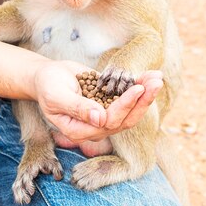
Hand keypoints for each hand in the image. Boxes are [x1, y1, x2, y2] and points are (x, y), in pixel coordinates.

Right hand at [33, 61, 162, 153]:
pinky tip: (151, 74)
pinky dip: (140, 86)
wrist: (48, 76)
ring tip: (157, 77)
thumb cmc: (48, 86)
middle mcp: (96, 126)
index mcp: (82, 130)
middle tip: (156, 82)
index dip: (125, 106)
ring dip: (146, 94)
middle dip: (143, 100)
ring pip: (131, 110)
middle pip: (126, 119)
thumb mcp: (57, 96)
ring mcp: (105, 115)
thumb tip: (100, 119)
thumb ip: (77, 108)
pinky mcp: (110, 102)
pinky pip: (128, 97)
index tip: (137, 88)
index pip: (110, 122)